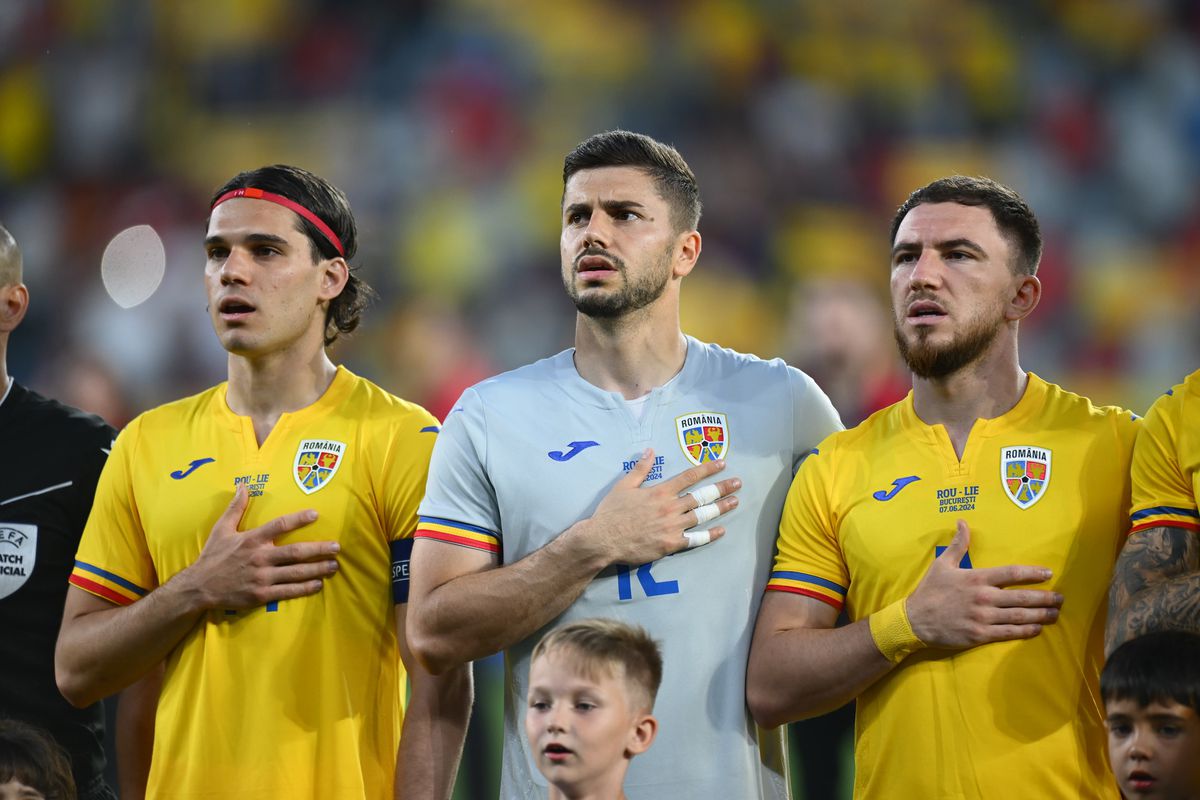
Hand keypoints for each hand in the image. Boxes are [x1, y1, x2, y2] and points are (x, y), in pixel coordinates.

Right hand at [182, 485, 338, 609]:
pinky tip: (318, 584)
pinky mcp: (261, 595)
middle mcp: (259, 557)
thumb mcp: (221, 529)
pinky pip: (288, 591)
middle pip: (295, 552)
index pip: (279, 525)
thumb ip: (235, 508)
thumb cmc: (213, 556)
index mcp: (251, 539)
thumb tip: (242, 485)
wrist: (198, 587)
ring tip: (334, 566)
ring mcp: (261, 577)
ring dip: (317, 569)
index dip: (298, 519)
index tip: (316, 514)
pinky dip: (304, 588)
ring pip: (296, 573)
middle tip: (337, 547)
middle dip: (318, 549)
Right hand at [575, 449, 740, 565]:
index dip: (707, 469)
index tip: (722, 463)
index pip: (689, 476)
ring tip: (735, 502)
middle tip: (738, 483)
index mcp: (660, 491)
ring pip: (702, 515)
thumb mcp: (624, 485)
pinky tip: (721, 530)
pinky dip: (710, 535)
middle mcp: (670, 507)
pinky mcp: (671, 544)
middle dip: (722, 488)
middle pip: (702, 496)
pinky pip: (695, 539)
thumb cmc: (612, 512)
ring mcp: (672, 526)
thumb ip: (641, 468)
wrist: (603, 539)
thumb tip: (650, 450)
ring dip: (721, 508)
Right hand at [906, 520, 1061, 647]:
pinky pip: (1009, 633)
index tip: (1048, 574)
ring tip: (1055, 614)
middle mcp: (983, 597)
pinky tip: (1037, 629)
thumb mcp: (942, 564)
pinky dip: (1026, 631)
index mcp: (976, 578)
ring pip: (1019, 616)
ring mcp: (983, 618)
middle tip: (1060, 598)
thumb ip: (957, 545)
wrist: (915, 620)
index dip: (1032, 573)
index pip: (1011, 574)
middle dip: (1045, 598)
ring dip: (1041, 615)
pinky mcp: (980, 635)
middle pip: (1022, 597)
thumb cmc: (930, 591)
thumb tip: (963, 522)